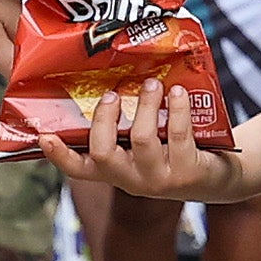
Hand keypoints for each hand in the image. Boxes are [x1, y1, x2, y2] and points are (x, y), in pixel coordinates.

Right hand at [36, 78, 232, 198]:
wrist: (216, 177)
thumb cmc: (170, 151)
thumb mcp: (142, 145)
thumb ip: (124, 126)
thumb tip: (110, 79)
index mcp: (114, 173)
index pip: (79, 169)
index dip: (59, 156)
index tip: (44, 136)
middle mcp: (131, 181)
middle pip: (104, 153)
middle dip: (105, 118)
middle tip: (113, 94)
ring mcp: (159, 180)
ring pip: (142, 139)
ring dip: (146, 105)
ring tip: (152, 84)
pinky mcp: (188, 173)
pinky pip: (177, 135)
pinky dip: (177, 108)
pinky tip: (178, 93)